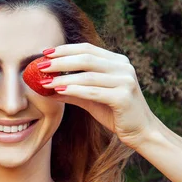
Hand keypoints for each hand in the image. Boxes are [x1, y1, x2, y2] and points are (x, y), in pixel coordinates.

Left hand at [38, 43, 160, 149]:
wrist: (141, 132)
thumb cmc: (116, 114)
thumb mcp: (91, 99)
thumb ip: (73, 90)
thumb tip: (47, 85)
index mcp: (117, 62)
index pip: (87, 49)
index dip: (64, 49)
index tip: (45, 52)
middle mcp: (123, 67)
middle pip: (86, 58)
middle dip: (60, 60)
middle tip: (40, 65)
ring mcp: (125, 81)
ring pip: (88, 75)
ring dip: (63, 77)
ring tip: (45, 81)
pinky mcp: (124, 97)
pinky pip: (94, 91)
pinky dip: (74, 90)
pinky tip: (59, 91)